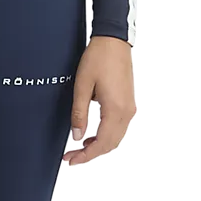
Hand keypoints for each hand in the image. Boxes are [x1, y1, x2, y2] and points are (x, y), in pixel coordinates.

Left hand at [64, 36, 136, 165]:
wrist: (113, 40)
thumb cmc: (99, 57)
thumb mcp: (81, 87)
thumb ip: (79, 114)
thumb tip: (77, 135)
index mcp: (115, 109)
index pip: (101, 143)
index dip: (85, 155)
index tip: (71, 160)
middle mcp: (126, 111)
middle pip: (110, 144)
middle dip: (91, 154)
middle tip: (72, 156)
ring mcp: (129, 107)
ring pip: (116, 137)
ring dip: (99, 145)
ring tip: (80, 146)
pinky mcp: (128, 103)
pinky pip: (118, 127)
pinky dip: (105, 135)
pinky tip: (92, 133)